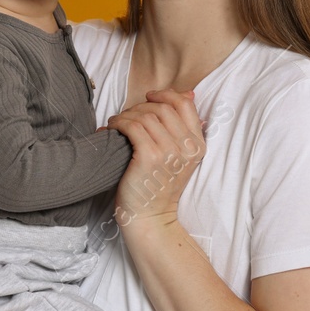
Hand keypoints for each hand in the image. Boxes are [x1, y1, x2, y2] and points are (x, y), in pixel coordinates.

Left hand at [104, 88, 206, 231]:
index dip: (166, 95)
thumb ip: (183, 127)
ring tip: (117, 123)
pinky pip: (132, 126)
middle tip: (127, 116)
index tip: (150, 97)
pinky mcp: (149, 157)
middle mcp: (186, 147)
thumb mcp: (180, 156)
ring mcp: (169, 152)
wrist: (150, 217)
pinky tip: (112, 129)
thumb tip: (188, 93)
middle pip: (162, 108)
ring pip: (145, 115)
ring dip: (126, 115)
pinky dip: (118, 123)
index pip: (185, 105)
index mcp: (197, 145)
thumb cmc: (158, 185)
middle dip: (141, 106)